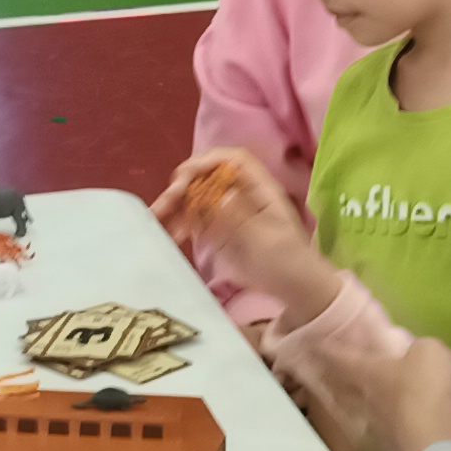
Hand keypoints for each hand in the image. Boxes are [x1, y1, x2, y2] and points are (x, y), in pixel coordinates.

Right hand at [157, 149, 335, 319]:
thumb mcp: (266, 240)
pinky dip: (179, 223)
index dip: (208, 161)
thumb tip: (219, 194)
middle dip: (183, 185)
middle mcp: (241, 193)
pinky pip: (194, 219)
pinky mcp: (219, 229)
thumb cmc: (288, 261)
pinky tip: (167, 234)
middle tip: (165, 203)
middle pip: (208, 176)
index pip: (233, 161)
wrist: (295, 289)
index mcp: (259, 189)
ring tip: (155, 220)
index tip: (185, 177)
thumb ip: (241, 217)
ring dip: (174, 205)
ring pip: (196, 196)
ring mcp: (228, 210)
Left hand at [309, 328, 450, 450]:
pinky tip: (401, 422)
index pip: (342, 357)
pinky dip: (393, 422)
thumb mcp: (428, 351)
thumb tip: (421, 357)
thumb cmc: (425, 389)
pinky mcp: (397, 446)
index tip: (315, 346)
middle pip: (346, 388)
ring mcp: (381, 426)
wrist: (436, 442)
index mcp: (370, 372)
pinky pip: (390, 429)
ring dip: (363, 403)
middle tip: (328, 373)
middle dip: (337, 379)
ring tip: (366, 398)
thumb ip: (420, 349)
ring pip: (365, 410)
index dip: (329, 349)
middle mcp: (368, 399)